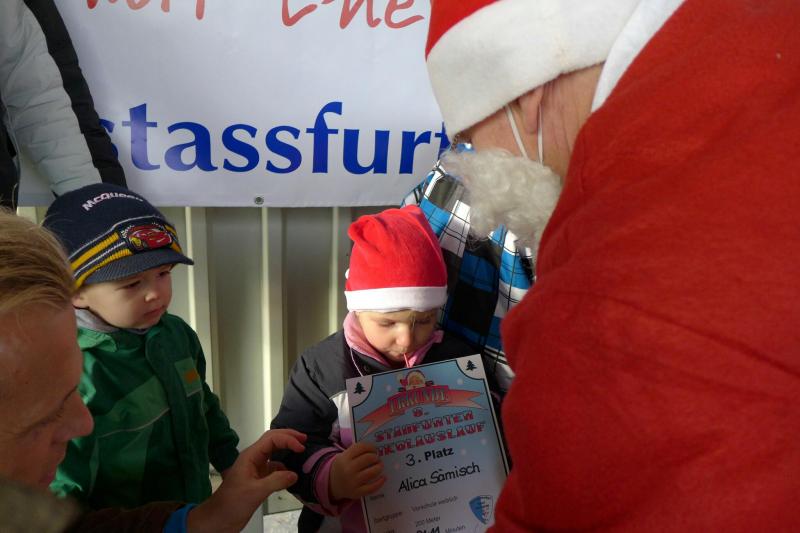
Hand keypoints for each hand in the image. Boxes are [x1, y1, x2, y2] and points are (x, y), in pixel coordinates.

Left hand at [186, 429, 305, 532]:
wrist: (218, 520)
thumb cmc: (233, 503)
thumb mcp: (255, 492)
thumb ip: (276, 481)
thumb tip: (295, 474)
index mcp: (250, 456)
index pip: (271, 439)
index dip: (288, 439)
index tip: (301, 447)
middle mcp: (253, 459)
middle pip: (272, 440)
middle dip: (288, 437)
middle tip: (305, 439)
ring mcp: (255, 469)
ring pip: (274, 454)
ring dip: (287, 451)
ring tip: (301, 453)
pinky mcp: (258, 480)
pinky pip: (274, 469)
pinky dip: (284, 468)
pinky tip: (292, 475)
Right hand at [329, 441, 384, 501]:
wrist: (332, 484)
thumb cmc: (343, 467)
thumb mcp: (345, 456)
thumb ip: (357, 452)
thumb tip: (376, 450)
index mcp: (345, 457)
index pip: (362, 447)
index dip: (371, 447)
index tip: (374, 449)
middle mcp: (348, 469)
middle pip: (369, 458)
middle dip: (376, 457)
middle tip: (377, 459)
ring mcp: (353, 482)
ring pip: (372, 472)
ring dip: (379, 467)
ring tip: (379, 466)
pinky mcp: (357, 492)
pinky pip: (372, 487)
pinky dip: (380, 482)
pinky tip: (383, 478)